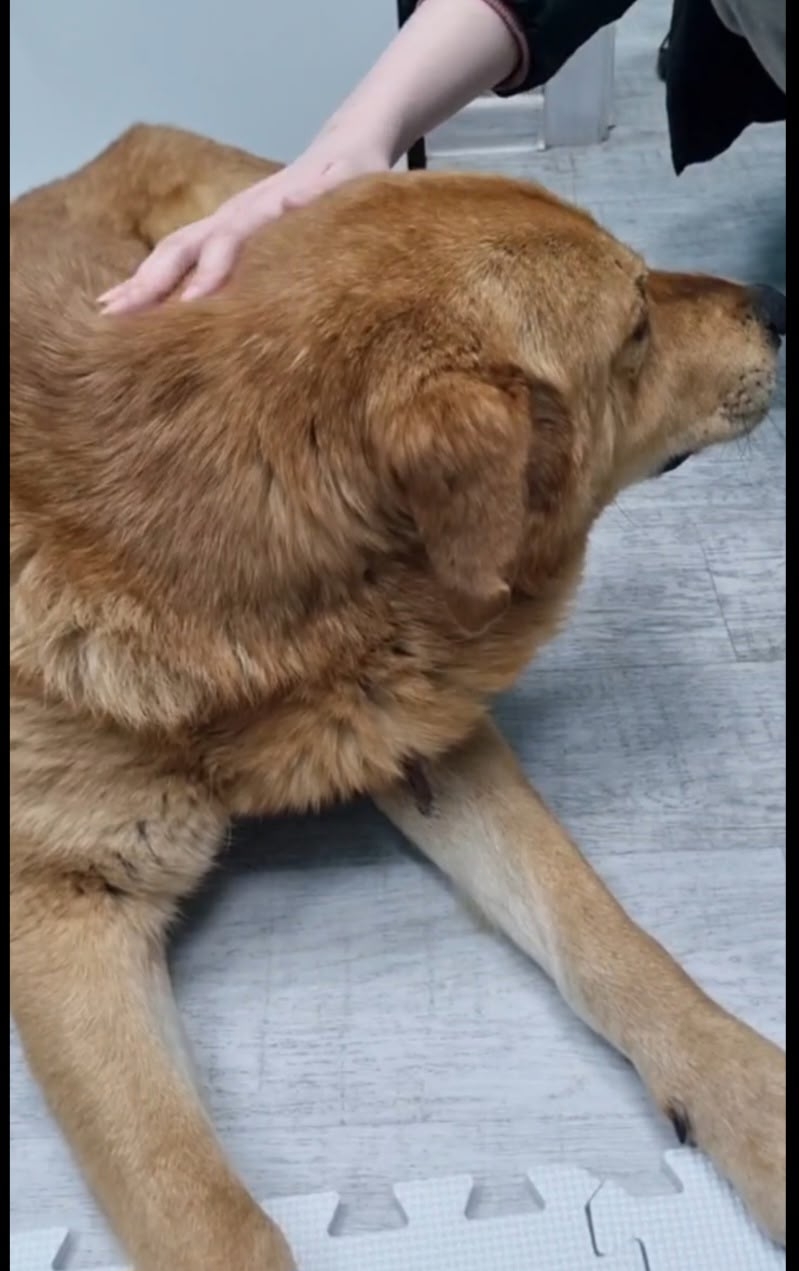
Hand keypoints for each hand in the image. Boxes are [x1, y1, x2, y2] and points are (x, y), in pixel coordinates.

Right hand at [98, 137, 390, 313]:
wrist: (340, 151)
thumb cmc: (353, 174)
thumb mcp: (351, 179)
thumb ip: (323, 192)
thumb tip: (290, 200)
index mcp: (262, 208)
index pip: (227, 243)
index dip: (208, 273)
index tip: (190, 305)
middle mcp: (233, 216)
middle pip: (182, 248)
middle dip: (152, 282)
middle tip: (122, 315)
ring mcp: (222, 225)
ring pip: (171, 255)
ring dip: (141, 283)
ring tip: (109, 312)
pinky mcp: (221, 237)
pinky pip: (179, 261)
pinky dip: (151, 282)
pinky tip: (127, 304)